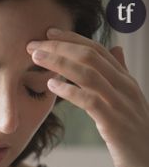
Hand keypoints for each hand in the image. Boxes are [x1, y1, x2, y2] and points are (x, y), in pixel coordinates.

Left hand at [27, 28, 148, 166]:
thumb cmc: (133, 133)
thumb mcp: (127, 99)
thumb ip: (119, 74)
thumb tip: (115, 49)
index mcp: (124, 80)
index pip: (97, 50)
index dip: (72, 39)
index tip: (48, 33)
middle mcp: (123, 87)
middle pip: (90, 57)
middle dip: (59, 48)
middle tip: (33, 45)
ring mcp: (120, 103)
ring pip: (88, 74)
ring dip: (59, 63)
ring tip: (37, 58)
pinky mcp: (113, 122)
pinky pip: (90, 100)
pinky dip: (69, 90)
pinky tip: (51, 85)